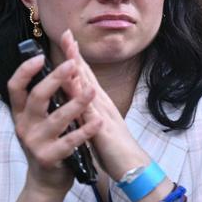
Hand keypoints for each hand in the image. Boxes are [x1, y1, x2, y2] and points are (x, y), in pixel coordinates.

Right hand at [8, 49, 101, 196]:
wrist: (46, 181)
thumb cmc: (49, 143)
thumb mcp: (40, 120)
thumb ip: (46, 99)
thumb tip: (58, 67)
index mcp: (21, 113)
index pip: (15, 87)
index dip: (25, 71)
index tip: (40, 56)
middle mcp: (24, 126)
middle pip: (37, 97)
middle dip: (55, 79)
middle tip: (72, 64)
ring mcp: (35, 143)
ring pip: (56, 119)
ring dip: (76, 103)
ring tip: (92, 90)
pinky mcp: (49, 157)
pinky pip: (69, 142)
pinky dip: (85, 131)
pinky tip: (99, 121)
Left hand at [59, 31, 148, 182]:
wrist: (133, 166)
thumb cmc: (115, 148)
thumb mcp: (97, 125)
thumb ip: (87, 111)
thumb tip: (74, 100)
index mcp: (98, 104)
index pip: (84, 76)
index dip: (74, 57)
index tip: (67, 39)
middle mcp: (101, 105)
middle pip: (86, 76)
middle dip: (75, 55)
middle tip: (67, 35)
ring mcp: (103, 115)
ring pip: (88, 90)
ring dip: (79, 71)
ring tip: (69, 52)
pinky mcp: (104, 130)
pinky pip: (91, 113)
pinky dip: (84, 100)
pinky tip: (76, 89)